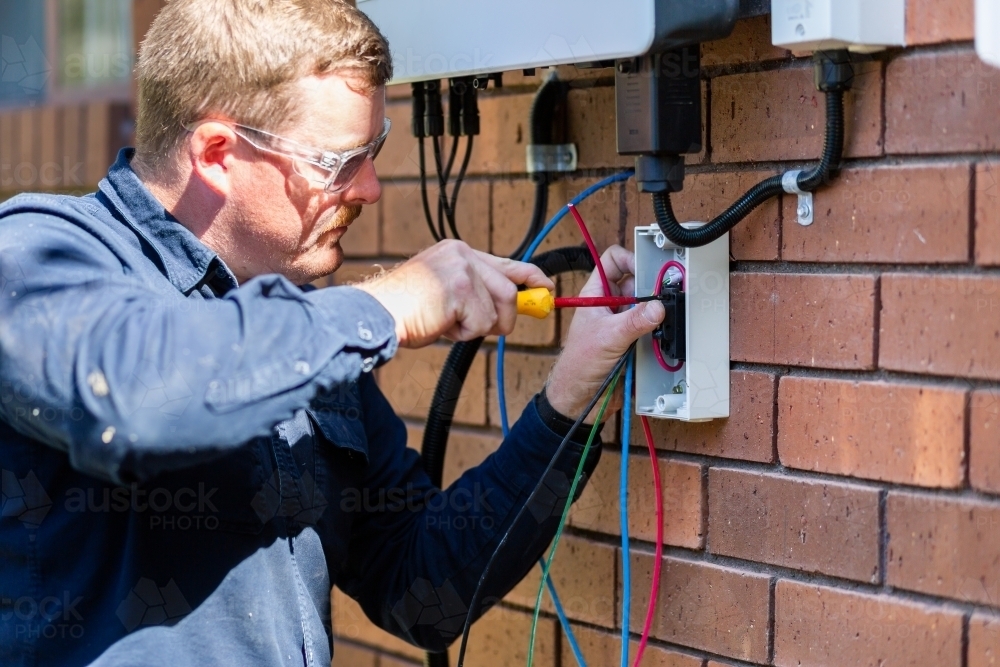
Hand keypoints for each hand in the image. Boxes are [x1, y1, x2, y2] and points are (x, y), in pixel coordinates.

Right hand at [355, 240, 553, 347]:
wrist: (375, 314)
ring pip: (499, 308)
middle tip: (485, 328)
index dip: (530, 277)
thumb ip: (477, 293)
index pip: (506, 262)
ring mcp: (462, 268)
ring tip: (448, 323)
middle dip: (505, 317)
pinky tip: (440, 325)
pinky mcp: (460, 288)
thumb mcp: (446, 293)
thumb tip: (512, 308)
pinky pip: (482, 323)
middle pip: (509, 291)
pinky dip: (464, 334)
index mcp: (459, 251)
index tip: (546, 288)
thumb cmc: (406, 310)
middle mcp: (462, 253)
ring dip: (478, 327)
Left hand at [545, 245, 664, 418]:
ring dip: (656, 311)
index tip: (647, 272)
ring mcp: (623, 322)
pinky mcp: (634, 339)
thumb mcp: (607, 337)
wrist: (581, 398)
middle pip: (637, 282)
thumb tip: (657, 307)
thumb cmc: (577, 365)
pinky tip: (661, 335)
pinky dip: (659, 329)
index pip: (614, 260)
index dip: (631, 259)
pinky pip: (652, 327)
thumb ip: (634, 321)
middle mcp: (611, 305)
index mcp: (596, 294)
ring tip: (663, 318)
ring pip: (647, 305)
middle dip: (650, 288)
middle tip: (664, 295)